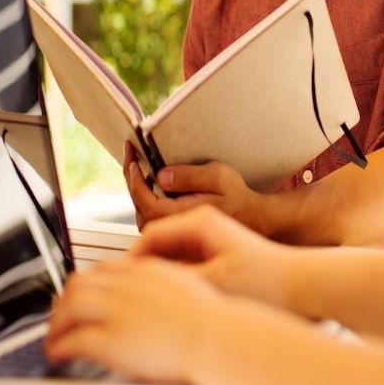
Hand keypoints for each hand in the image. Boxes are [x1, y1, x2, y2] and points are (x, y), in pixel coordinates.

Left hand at [45, 257, 220, 383]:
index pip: (104, 268)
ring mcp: (117, 311)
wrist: (216, 336)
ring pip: (69, 308)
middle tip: (60, 314)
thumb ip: (168, 283)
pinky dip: (59, 346)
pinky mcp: (110, 339)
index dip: (88, 281)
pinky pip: (73, 340)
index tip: (84, 293)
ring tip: (53, 336)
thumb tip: (158, 292)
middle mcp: (127, 287)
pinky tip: (58, 353)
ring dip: (55, 323)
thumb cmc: (212, 319)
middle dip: (64, 300)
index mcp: (146, 271)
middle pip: (80, 284)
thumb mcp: (190, 285)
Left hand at [123, 142, 269, 232]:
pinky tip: (149, 180)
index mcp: (182, 216)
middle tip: (130, 154)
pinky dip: (145, 195)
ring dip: (137, 188)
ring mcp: (174, 230)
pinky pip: (151, 213)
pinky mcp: (176, 228)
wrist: (253, 217)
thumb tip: (161, 176)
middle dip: (131, 179)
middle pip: (139, 206)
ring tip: (137, 164)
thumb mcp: (219, 178)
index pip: (145, 201)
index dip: (134, 180)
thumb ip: (190, 177)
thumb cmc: (239, 197)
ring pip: (142, 211)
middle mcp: (174, 227)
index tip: (133, 160)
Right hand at [130, 205, 298, 310]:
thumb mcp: (216, 282)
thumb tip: (145, 282)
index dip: (133, 261)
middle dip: (143, 266)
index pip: (150, 234)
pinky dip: (174, 277)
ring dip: (159, 273)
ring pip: (168, 253)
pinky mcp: (214, 250)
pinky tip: (173, 300)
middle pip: (156, 241)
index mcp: (201, 220)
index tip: (125, 284)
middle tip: (131, 293)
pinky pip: (182, 261)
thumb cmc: (267, 280)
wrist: (299, 285)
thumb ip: (178, 279)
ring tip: (149, 300)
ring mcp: (208, 235)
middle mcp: (203, 222)